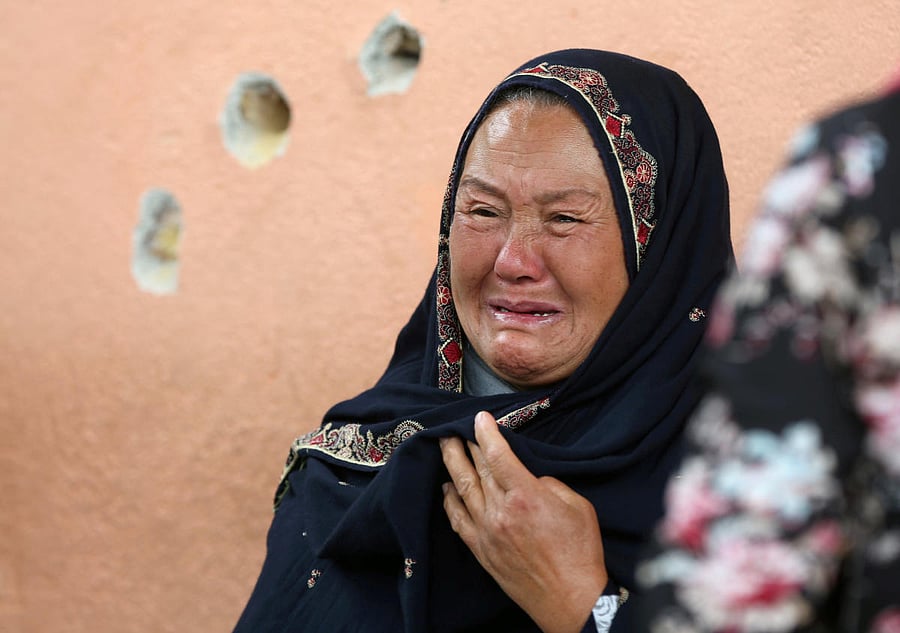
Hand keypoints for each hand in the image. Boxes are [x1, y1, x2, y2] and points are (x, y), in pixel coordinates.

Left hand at [440, 411, 607, 632]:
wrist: (571, 600)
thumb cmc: (580, 553)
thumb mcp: (577, 505)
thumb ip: (549, 484)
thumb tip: (528, 476)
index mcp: (526, 496)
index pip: (498, 455)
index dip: (486, 432)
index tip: (479, 418)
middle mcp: (500, 511)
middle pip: (476, 469)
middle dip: (464, 444)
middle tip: (454, 428)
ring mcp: (487, 532)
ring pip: (462, 490)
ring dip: (452, 465)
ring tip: (444, 447)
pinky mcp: (481, 551)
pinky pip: (457, 520)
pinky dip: (449, 501)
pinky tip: (446, 489)